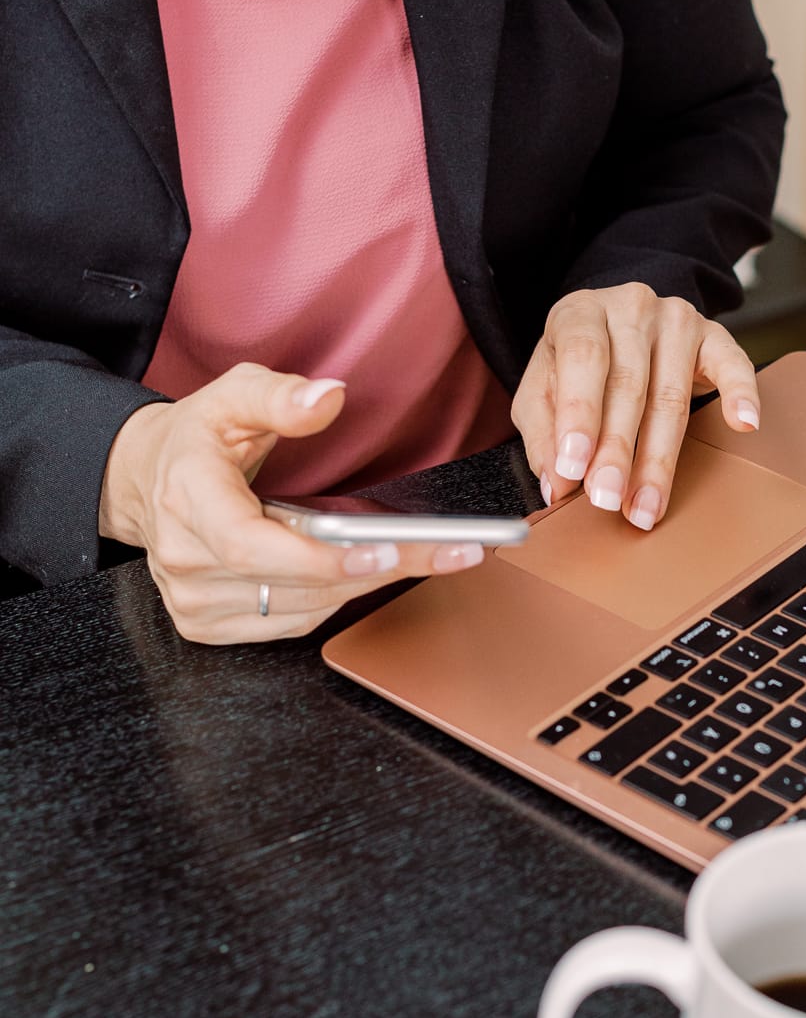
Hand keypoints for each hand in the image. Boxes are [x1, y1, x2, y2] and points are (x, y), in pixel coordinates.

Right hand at [99, 362, 485, 643]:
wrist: (145, 480)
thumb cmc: (196, 437)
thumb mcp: (233, 394)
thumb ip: (281, 395)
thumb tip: (327, 398)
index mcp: (187, 496)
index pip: (249, 545)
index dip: (318, 558)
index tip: (384, 549)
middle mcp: (184, 556)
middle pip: (291, 583)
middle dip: (375, 568)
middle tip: (449, 550)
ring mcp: (192, 598)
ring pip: (299, 609)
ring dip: (365, 586)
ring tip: (424, 555)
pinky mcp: (205, 624)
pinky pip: (288, 624)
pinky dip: (334, 601)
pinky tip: (367, 573)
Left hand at [510, 284, 759, 528]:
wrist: (618, 324)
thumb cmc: (578, 365)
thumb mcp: (541, 389)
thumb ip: (542, 433)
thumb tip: (557, 482)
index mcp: (579, 312)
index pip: (582, 358)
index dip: (579, 414)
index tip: (574, 467)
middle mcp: (630, 307)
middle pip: (628, 383)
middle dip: (617, 451)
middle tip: (608, 499)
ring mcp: (676, 319)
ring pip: (671, 395)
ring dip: (659, 457)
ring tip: (647, 503)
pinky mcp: (713, 336)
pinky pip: (733, 364)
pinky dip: (741, 394)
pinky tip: (743, 424)